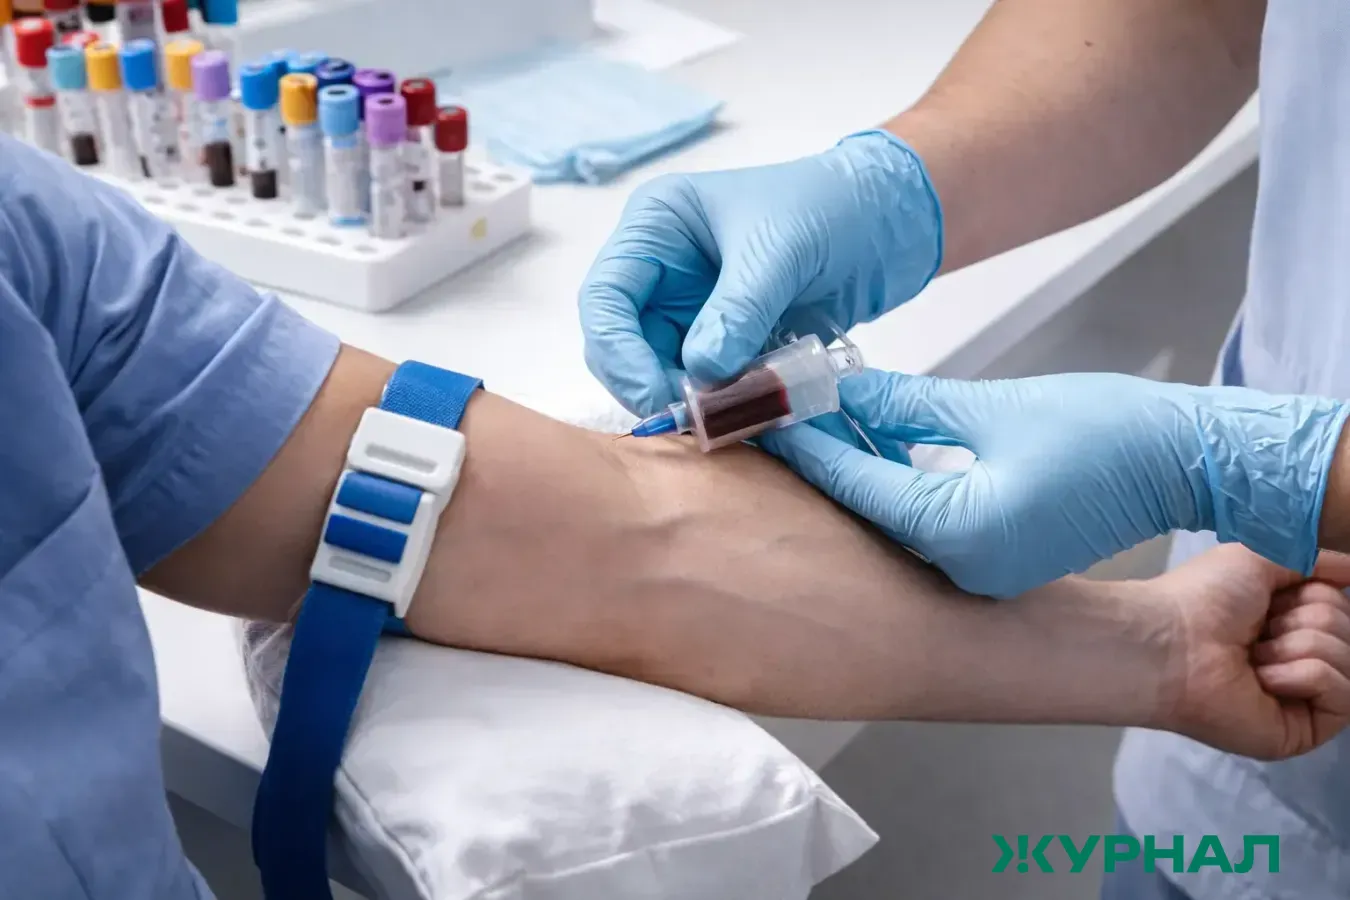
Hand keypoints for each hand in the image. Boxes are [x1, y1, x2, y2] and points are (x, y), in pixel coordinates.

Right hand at [578, 130, 942, 416]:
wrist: (891, 221)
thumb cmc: (832, 206)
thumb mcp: (781, 251)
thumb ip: (737, 311)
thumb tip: (702, 373)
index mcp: (656, 226)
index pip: (605, 299)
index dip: (619, 354)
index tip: (657, 397)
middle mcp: (662, 270)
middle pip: (623, 345)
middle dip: (652, 385)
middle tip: (697, 419)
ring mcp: (691, 309)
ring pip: (663, 373)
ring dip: (693, 402)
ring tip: (737, 417)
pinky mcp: (725, 341)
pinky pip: (707, 385)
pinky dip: (725, 405)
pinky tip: (754, 413)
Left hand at [761, 368, 1348, 597]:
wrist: (1185, 463)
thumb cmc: (1108, 431)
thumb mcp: (993, 406)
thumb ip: (907, 405)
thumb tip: (846, 392)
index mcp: (958, 531)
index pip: (854, 482)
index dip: (803, 439)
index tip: (757, 409)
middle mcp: (960, 567)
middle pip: (862, 507)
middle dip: (817, 459)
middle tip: (764, 417)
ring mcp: (977, 573)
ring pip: (889, 518)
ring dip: (852, 472)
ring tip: (804, 424)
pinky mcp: (992, 563)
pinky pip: (922, 526)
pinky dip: (891, 489)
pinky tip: (864, 451)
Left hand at [1151, 544, 1349, 760]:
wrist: (1171, 643)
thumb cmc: (1204, 598)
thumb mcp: (1262, 556)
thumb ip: (1316, 558)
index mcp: (1285, 622)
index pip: (1340, 604)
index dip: (1314, 593)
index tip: (1275, 595)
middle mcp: (1296, 659)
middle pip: (1348, 628)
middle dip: (1305, 618)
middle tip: (1257, 629)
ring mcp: (1302, 698)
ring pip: (1348, 657)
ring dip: (1297, 645)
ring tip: (1252, 655)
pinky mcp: (1303, 731)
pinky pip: (1343, 694)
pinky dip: (1304, 675)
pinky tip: (1262, 679)